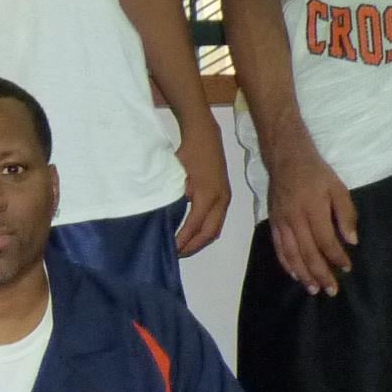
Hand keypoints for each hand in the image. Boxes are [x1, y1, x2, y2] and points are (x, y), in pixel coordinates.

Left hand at [173, 119, 232, 256]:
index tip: (170, 248)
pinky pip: (218, 220)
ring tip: (184, 248)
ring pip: (216, 228)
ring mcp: (225, 199)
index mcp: (207, 196)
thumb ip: (172, 197)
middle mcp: (221, 200)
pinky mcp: (225, 196)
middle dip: (193, 246)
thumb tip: (165, 219)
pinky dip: (206, 231)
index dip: (182, 239)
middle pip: (209, 233)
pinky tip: (193, 234)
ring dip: (200, 241)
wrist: (205, 137)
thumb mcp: (175, 175)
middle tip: (176, 254)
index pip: (194, 225)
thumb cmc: (187, 154)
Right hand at [263, 140, 357, 296]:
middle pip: (308, 253)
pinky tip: (295, 275)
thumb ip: (346, 214)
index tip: (347, 268)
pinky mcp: (273, 224)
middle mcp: (295, 219)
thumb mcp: (338, 188)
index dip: (337, 257)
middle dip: (321, 273)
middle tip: (331, 290)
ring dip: (303, 274)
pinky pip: (279, 248)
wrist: (286, 160)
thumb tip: (352, 240)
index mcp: (313, 209)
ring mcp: (281, 223)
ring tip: (314, 289)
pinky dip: (287, 264)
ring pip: (292, 254)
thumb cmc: (317, 173)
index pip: (326, 240)